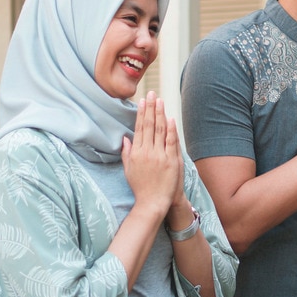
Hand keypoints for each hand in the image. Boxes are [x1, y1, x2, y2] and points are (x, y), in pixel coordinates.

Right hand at [122, 91, 183, 215]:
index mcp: (136, 153)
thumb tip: (125, 138)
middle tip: (152, 93)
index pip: (139, 128)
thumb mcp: (128, 170)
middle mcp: (147, 152)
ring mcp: (160, 156)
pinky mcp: (171, 161)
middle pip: (149, 125)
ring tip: (160, 100)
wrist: (153, 202)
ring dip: (160, 114)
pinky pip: (171, 142)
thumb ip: (126, 153)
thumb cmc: (140, 187)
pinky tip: (170, 118)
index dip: (141, 113)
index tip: (142, 101)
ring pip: (160, 131)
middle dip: (151, 108)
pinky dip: (171, 130)